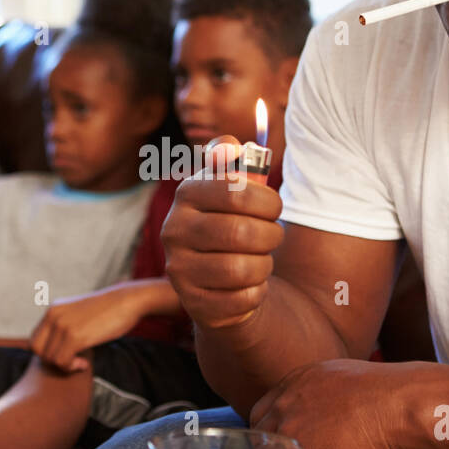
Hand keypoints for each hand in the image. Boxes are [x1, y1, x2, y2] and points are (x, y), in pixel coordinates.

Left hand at [30, 285, 149, 371]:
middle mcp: (53, 315)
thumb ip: (65, 325)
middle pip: (37, 349)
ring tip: (81, 361)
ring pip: (49, 358)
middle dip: (52, 360)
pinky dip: (72, 367)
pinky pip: (62, 361)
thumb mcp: (79, 313)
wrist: (127, 301)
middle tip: (71, 361)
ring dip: (65, 366)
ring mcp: (63, 325)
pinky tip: (85, 363)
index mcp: (53, 310)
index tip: (66, 354)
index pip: (35, 339)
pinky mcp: (74, 336)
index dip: (47, 352)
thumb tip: (55, 348)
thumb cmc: (109, 310)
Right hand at [160, 137, 283, 328]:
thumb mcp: (232, 187)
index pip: (235, 192)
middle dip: (270, 235)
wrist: (219, 278)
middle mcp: (174, 230)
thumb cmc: (233, 222)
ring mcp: (179, 269)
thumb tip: (231, 145)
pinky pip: (241, 299)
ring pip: (242, 269)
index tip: (274, 208)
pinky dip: (256, 292)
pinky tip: (248, 285)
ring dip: (264, 265)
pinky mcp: (193, 303)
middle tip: (272, 236)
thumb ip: (232, 159)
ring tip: (260, 260)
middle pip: (241, 232)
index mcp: (186, 194)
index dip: (267, 201)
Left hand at [250, 358, 414, 448]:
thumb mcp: (344, 379)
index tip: (282, 442)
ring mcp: (293, 431)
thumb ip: (324, 394)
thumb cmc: (389, 394)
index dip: (272, 429)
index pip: (263, 410)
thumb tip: (328, 410)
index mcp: (297, 382)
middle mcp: (287, 403)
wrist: (402, 404)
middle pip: (259, 435)